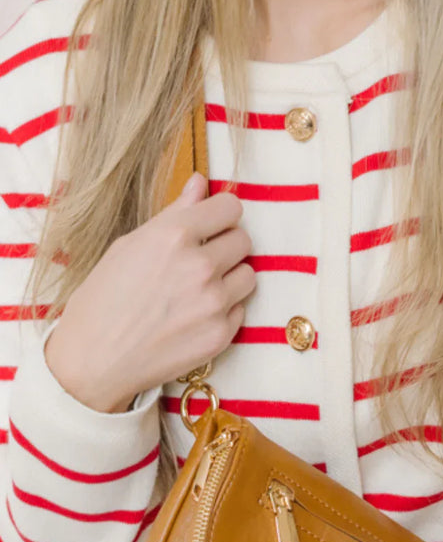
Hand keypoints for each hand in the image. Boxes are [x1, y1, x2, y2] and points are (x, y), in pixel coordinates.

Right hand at [44, 173, 254, 412]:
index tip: (211, 225)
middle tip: (201, 259)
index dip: (220, 215)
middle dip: (226, 245)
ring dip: (231, 278)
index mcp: (174, 236)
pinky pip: (241, 309)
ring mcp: (214, 303)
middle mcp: (200, 266)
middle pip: (243, 240)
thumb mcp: (130, 245)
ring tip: (200, 288)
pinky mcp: (221, 334)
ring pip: (248, 275)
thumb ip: (174, 213)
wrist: (94, 358)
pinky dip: (225, 310)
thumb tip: (201, 182)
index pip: (231, 208)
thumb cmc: (104, 298)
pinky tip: (195, 316)